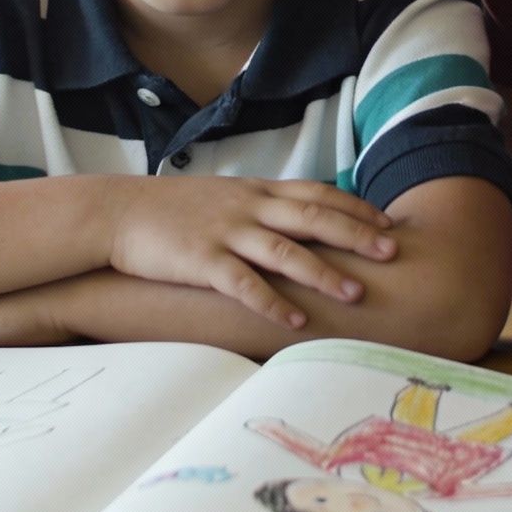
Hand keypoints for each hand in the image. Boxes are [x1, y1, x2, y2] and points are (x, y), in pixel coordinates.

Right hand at [104, 176, 396, 328]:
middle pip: (313, 217)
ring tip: (356, 292)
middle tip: (393, 252)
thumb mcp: (226, 195)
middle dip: (356, 235)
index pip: (317, 194)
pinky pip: (243, 284)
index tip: (389, 223)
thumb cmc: (175, 209)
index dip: (356, 208)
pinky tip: (295, 322)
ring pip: (284, 251)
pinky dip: (271, 303)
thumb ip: (263, 206)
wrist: (119, 211)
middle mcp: (248, 207)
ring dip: (323, 272)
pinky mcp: (202, 260)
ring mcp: (226, 233)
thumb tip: (301, 221)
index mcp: (257, 190)